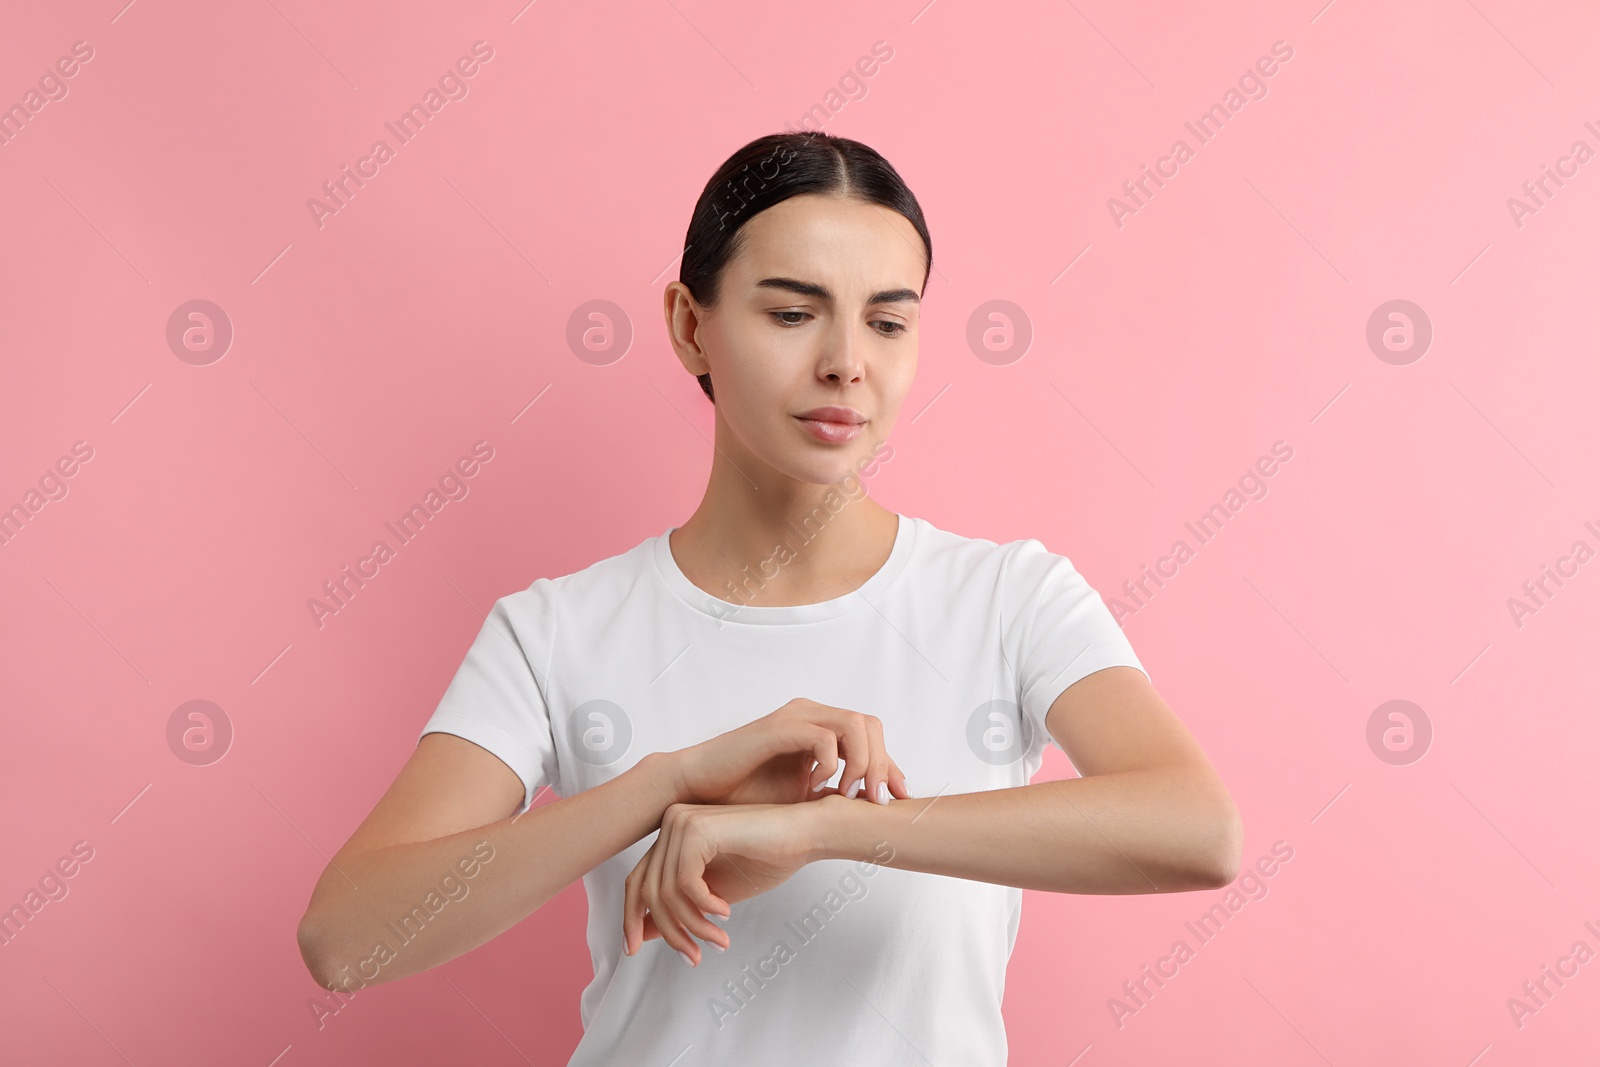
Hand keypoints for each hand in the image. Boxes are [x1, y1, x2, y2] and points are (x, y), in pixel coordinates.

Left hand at [622, 801, 826, 963]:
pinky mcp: (698, 829)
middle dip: (670, 930)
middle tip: (693, 956)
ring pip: (665, 891)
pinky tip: (726, 911)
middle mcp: (671, 822)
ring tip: (719, 939)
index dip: (632, 918)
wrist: (804, 835)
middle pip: (647, 890)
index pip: (637, 881)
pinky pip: (685, 882)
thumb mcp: (714, 894)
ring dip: (693, 925)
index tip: (633, 949)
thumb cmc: (767, 860)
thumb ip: (680, 907)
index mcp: (673, 835)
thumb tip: (644, 931)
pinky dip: (704, 906)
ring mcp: (682, 822)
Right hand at [666, 698, 912, 809]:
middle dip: (883, 764)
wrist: (699, 790)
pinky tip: (818, 786)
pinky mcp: (779, 727)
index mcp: (819, 728)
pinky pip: (824, 736)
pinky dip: (832, 763)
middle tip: (878, 801)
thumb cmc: (744, 794)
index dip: (891, 765)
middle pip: (870, 724)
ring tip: (852, 795)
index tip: (901, 798)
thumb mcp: (802, 797)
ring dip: (864, 763)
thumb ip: (834, 792)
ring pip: (855, 724)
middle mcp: (811, 715)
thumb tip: (871, 806)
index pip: (871, 734)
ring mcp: (796, 717)